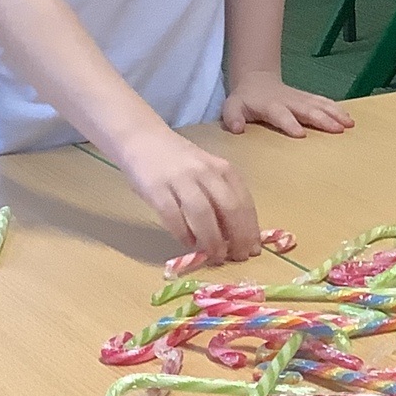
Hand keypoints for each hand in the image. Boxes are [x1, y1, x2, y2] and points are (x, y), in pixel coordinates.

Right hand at [118, 125, 261, 264]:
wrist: (142, 138)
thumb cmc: (179, 162)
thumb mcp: (207, 172)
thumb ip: (221, 195)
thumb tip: (234, 235)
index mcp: (223, 168)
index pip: (244, 201)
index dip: (251, 229)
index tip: (253, 250)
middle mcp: (205, 172)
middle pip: (229, 208)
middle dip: (237, 237)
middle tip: (237, 257)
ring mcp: (180, 178)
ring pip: (203, 214)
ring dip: (212, 240)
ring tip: (215, 257)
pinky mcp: (156, 187)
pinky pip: (173, 216)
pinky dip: (183, 234)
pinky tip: (188, 244)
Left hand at [221, 73, 353, 138]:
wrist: (257, 80)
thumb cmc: (245, 99)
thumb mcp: (231, 107)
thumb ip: (232, 118)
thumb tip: (237, 129)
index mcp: (271, 106)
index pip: (281, 115)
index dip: (290, 123)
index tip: (301, 134)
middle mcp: (289, 101)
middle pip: (308, 110)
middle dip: (323, 119)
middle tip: (337, 130)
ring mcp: (301, 99)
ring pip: (320, 105)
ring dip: (335, 114)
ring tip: (349, 124)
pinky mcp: (308, 98)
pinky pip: (324, 102)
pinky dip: (337, 109)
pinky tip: (349, 118)